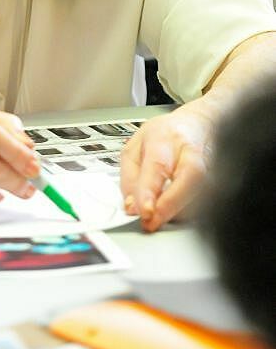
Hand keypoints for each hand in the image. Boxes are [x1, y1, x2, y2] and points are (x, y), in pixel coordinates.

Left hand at [120, 106, 211, 231]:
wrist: (198, 125)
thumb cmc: (165, 136)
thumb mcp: (134, 147)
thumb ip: (129, 178)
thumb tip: (132, 208)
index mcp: (165, 139)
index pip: (158, 166)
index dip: (151, 192)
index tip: (145, 212)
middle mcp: (191, 152)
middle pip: (188, 181)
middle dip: (169, 207)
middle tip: (150, 223)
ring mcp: (211, 167)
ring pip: (198, 197)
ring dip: (175, 212)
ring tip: (159, 214)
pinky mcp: (219, 183)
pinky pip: (202, 205)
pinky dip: (184, 212)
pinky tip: (173, 210)